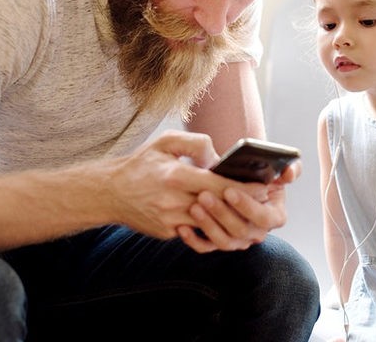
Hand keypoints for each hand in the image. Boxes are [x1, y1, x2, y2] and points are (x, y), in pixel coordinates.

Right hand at [104, 130, 259, 239]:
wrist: (110, 193)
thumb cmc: (141, 164)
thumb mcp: (165, 142)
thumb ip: (195, 143)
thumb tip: (218, 157)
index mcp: (175, 175)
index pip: (219, 184)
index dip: (245, 187)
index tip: (264, 186)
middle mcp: (174, 201)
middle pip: (219, 205)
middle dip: (244, 203)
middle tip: (265, 198)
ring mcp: (171, 220)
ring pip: (211, 222)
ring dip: (231, 216)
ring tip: (249, 208)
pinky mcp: (169, 233)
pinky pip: (197, 231)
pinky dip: (212, 225)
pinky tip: (225, 218)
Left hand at [177, 158, 301, 252]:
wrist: (239, 179)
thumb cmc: (258, 172)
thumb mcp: (277, 167)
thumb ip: (290, 168)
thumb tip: (290, 173)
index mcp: (275, 215)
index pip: (264, 217)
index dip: (247, 206)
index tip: (229, 190)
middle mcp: (258, 232)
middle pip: (242, 231)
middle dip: (222, 213)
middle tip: (204, 195)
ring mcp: (238, 240)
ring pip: (224, 242)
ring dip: (208, 225)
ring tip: (194, 206)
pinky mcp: (218, 243)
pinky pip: (206, 248)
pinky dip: (193, 240)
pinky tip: (182, 227)